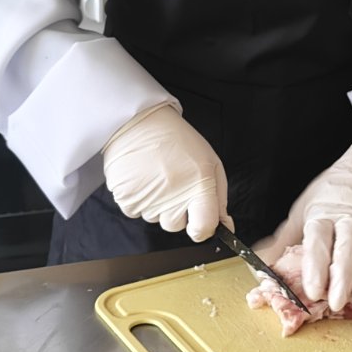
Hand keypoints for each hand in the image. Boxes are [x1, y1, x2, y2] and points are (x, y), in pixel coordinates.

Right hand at [103, 104, 230, 241]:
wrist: (138, 122)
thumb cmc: (177, 140)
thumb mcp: (210, 163)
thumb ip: (219, 199)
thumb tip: (225, 227)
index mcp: (199, 186)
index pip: (203, 229)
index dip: (202, 229)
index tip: (199, 220)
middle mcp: (172, 196)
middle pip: (176, 226)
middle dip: (176, 210)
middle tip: (174, 182)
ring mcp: (147, 199)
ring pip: (155, 218)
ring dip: (157, 203)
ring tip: (156, 175)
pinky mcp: (126, 198)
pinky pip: (135, 212)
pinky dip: (139, 199)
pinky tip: (142, 177)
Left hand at [257, 121, 351, 311]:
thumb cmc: (332, 194)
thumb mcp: (303, 210)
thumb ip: (284, 241)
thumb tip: (259, 263)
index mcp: (323, 213)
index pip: (319, 240)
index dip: (316, 266)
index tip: (313, 290)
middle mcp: (350, 217)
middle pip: (347, 248)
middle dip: (343, 278)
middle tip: (336, 303)